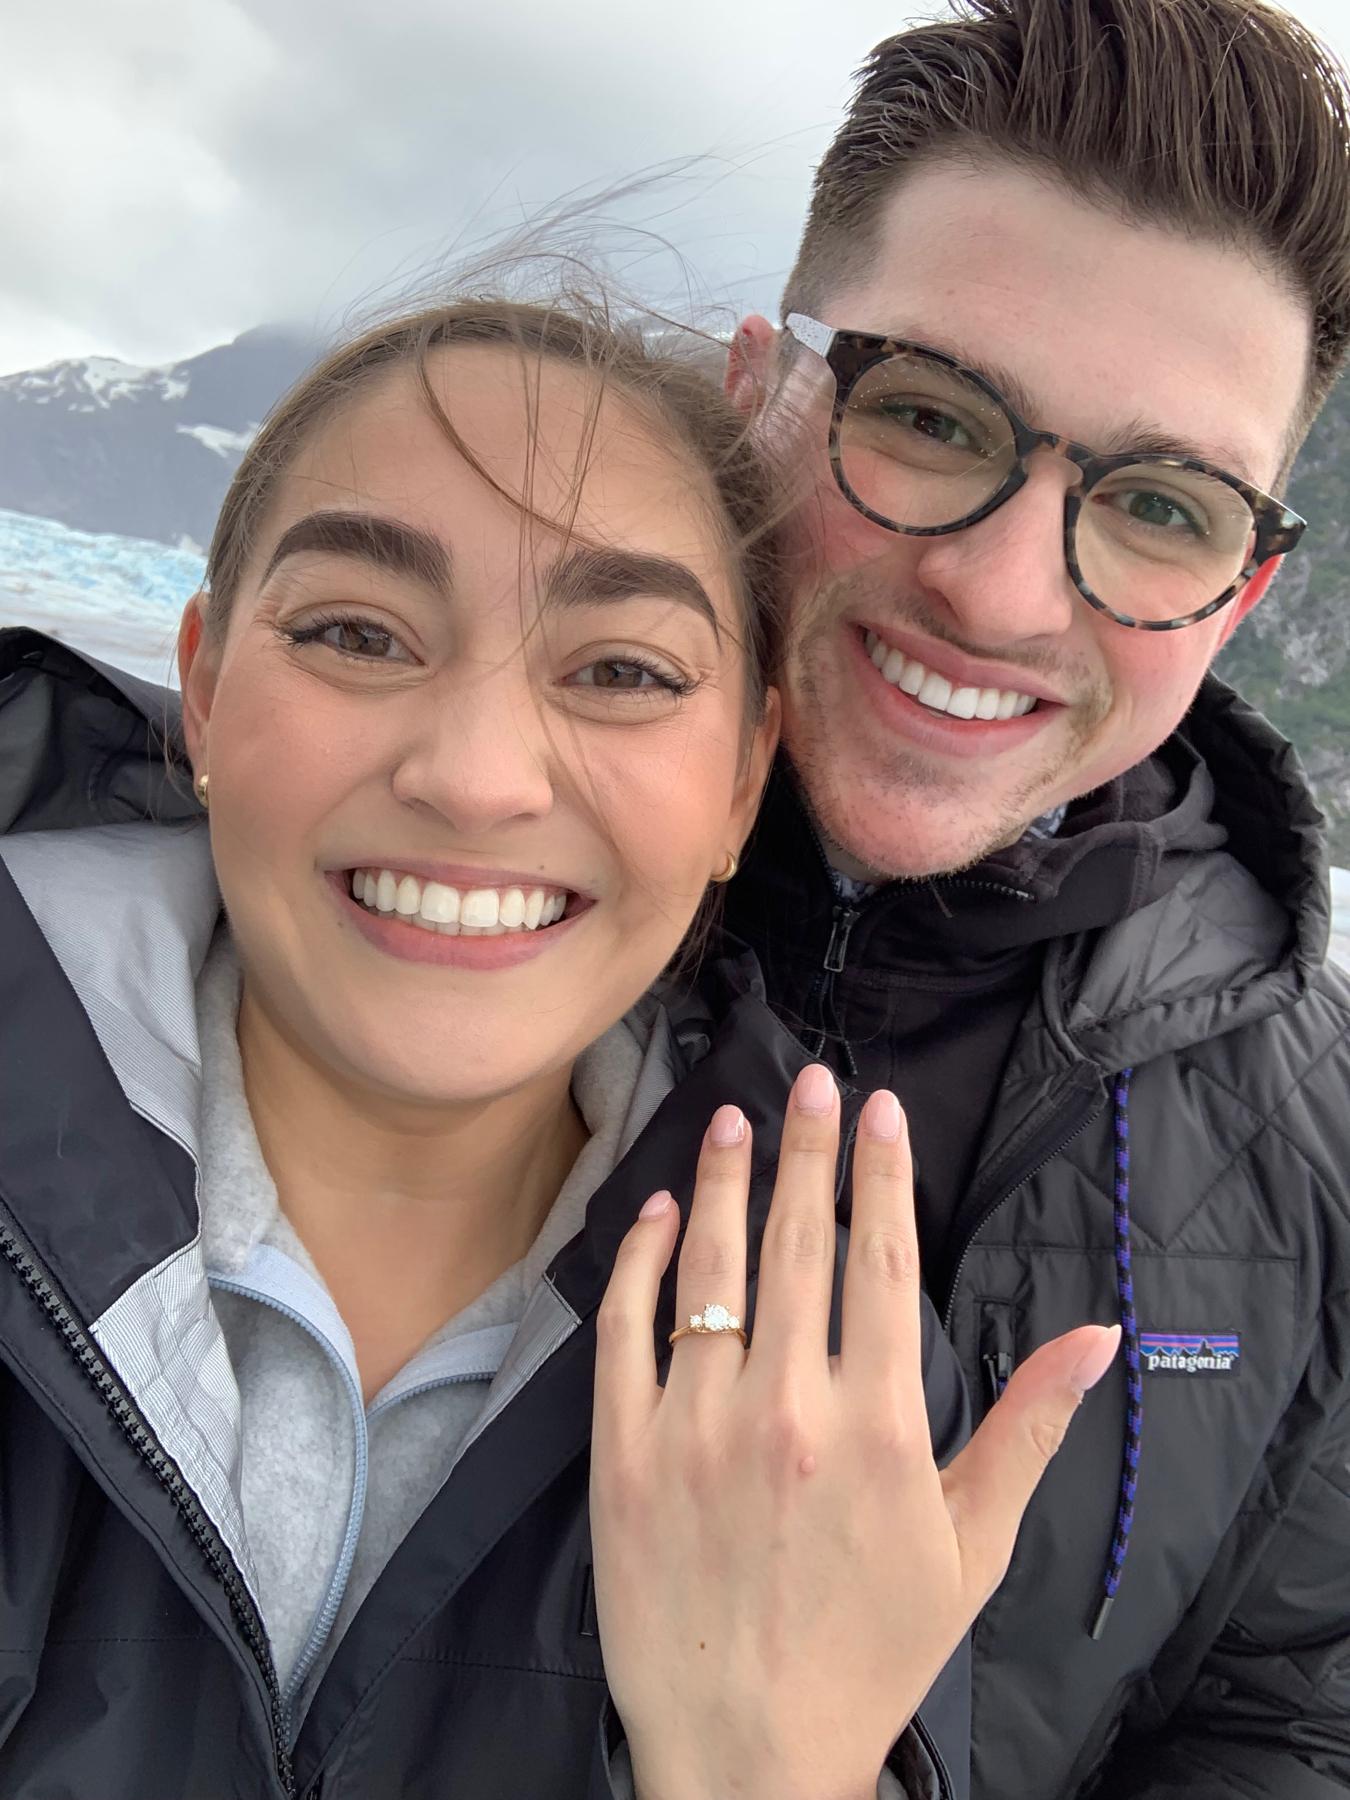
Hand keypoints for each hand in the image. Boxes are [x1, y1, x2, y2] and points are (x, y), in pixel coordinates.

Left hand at [590, 1065, 1119, 1799]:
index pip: (880, 1260)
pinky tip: (654, 1214)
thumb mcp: (972, 1546)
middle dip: (805, 1148)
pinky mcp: (622, 1455)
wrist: (747, 1749)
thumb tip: (1097, 1333)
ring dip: (721, 1183)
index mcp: (875, 1423)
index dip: (880, 1173)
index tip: (877, 1110)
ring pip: (709, 1270)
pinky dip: (637, 1263)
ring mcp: (694, 1426)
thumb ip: (1029, 1427)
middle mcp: (784, 1407)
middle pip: (797, 1243)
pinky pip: (625, 1331)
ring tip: (730, 1120)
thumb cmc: (870, 1649)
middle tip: (808, 1080)